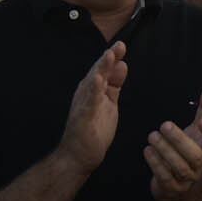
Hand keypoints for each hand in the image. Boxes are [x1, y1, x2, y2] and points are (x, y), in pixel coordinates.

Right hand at [58, 42, 127, 174]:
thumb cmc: (94, 129)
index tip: (122, 45)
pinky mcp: (83, 117)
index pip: (104, 70)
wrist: (79, 155)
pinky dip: (92, 90)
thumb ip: (114, 84)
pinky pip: (88, 102)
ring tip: (109, 55)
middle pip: (98, 72)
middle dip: (108, 58)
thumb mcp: (109, 102)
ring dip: (101, 69)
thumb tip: (122, 64)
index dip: (112, 57)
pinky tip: (97, 80)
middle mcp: (86, 94)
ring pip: (93, 83)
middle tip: (119, 45)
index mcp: (93, 90)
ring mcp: (84, 105)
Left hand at [145, 84, 201, 200]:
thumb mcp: (198, 129)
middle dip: (180, 140)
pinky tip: (148, 151)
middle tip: (165, 125)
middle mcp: (201, 165)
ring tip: (152, 136)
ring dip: (165, 151)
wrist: (183, 185)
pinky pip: (165, 178)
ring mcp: (187, 179)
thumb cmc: (191, 149)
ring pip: (179, 167)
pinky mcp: (172, 188)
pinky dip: (155, 164)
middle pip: (195, 156)